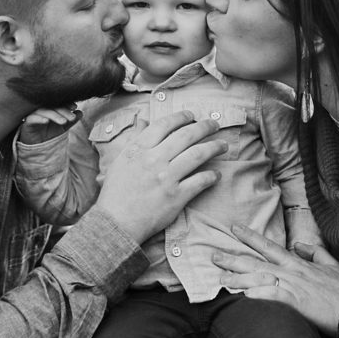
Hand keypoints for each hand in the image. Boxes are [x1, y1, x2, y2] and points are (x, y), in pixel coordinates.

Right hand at [19, 106, 79, 144]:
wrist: (38, 146)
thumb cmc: (49, 133)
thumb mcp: (63, 126)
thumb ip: (71, 119)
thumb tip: (81, 112)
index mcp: (49, 106)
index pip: (58, 101)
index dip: (66, 103)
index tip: (74, 107)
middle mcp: (41, 108)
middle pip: (52, 105)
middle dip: (63, 111)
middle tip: (71, 118)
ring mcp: (32, 114)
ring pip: (43, 110)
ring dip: (54, 115)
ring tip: (63, 122)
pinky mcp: (26, 122)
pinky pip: (31, 118)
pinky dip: (39, 118)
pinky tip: (46, 121)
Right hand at [94, 110, 225, 242]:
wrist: (116, 222)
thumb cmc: (116, 191)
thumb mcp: (120, 159)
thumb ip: (134, 138)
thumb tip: (142, 119)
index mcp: (139, 148)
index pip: (165, 124)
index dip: (181, 117)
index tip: (191, 115)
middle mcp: (154, 159)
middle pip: (187, 135)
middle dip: (205, 127)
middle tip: (215, 125)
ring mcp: (167, 178)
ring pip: (198, 154)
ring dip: (214, 147)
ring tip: (223, 145)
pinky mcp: (176, 196)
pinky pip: (200, 181)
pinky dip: (211, 176)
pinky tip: (216, 174)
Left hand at [213, 225, 338, 336]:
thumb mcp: (332, 265)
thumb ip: (315, 253)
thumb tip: (300, 245)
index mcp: (298, 263)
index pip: (269, 247)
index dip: (250, 237)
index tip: (234, 229)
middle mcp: (291, 272)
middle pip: (256, 261)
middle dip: (233, 257)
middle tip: (213, 253)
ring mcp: (292, 286)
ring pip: (258, 277)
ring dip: (237, 277)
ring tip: (219, 275)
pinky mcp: (295, 303)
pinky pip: (271, 297)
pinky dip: (257, 295)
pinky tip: (241, 295)